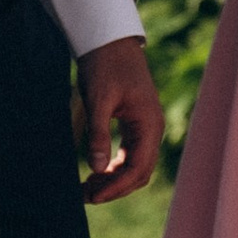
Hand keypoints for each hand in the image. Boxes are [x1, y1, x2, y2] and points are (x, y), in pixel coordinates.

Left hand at [75, 38, 163, 203]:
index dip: (116, 187)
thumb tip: (95, 170)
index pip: (138, 168)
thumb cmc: (105, 65)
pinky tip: (96, 172)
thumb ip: (98, 134)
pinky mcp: (136, 124)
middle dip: (115, 188)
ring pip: (136, 166)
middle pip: (140, 173)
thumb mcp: (98, 100)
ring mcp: (146, 127)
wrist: (109, 40)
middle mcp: (152, 129)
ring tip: (87, 188)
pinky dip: (115, 168)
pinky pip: (130, 155)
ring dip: (115, 180)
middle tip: (85, 197)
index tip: (92, 197)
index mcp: (149, 124)